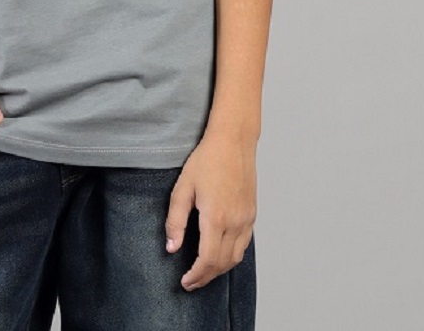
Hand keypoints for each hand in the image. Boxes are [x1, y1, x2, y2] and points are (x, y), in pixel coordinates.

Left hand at [164, 128, 256, 289]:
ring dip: (219, 270)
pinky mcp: (252, 214)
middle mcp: (235, 222)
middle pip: (222, 263)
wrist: (233, 141)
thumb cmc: (206, 160)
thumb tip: (172, 248)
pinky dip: (232, 257)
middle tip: (191, 282)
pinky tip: (220, 254)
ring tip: (203, 272)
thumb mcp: (183, 187)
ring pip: (236, 257)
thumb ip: (175, 220)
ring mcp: (247, 219)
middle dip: (206, 277)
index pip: (207, 260)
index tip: (185, 282)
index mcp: (216, 217)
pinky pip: (244, 245)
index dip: (196, 276)